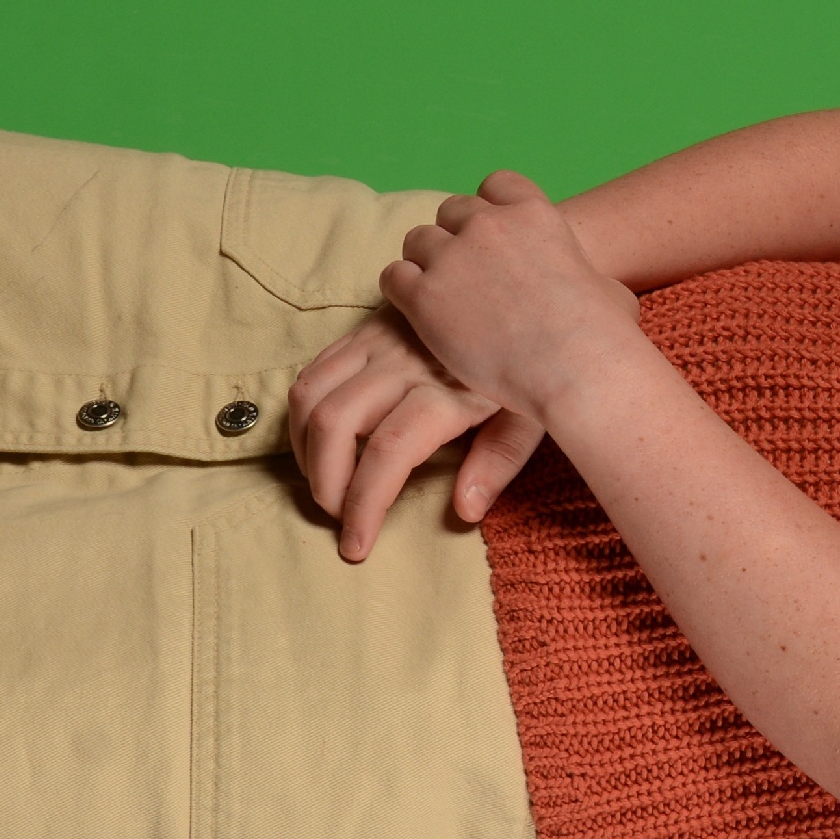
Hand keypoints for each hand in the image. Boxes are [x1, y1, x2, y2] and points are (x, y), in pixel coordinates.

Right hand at [286, 308, 538, 561]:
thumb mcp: (536, 411)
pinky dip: (304, 411)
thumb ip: (500, 460)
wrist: (524, 292)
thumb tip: (465, 510)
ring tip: (323, 484)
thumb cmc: (532, 362)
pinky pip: (314, 369)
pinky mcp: (365, 327)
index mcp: (448, 389)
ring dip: (303, 448)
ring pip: (311, 393)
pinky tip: (319, 443)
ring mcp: (379, 340)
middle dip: (324, 483)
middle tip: (336, 517)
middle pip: (335, 424)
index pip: (389, 452)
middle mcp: (405, 361)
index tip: (356, 545)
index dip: (364, 505)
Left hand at [379, 171, 645, 454]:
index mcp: (534, 213)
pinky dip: (402, 291)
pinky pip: (394, 276)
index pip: (496, 184)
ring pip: (418, 239)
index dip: (489, 207)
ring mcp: (452, 257)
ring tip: (438, 295)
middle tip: (463, 274)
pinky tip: (418, 312)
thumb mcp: (610, 289)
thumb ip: (588, 276)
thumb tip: (595, 289)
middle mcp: (488, 224)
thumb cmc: (602, 335)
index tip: (491, 233)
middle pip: (452, 211)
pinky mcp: (424, 296)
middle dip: (455, 237)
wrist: (574, 366)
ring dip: (426, 262)